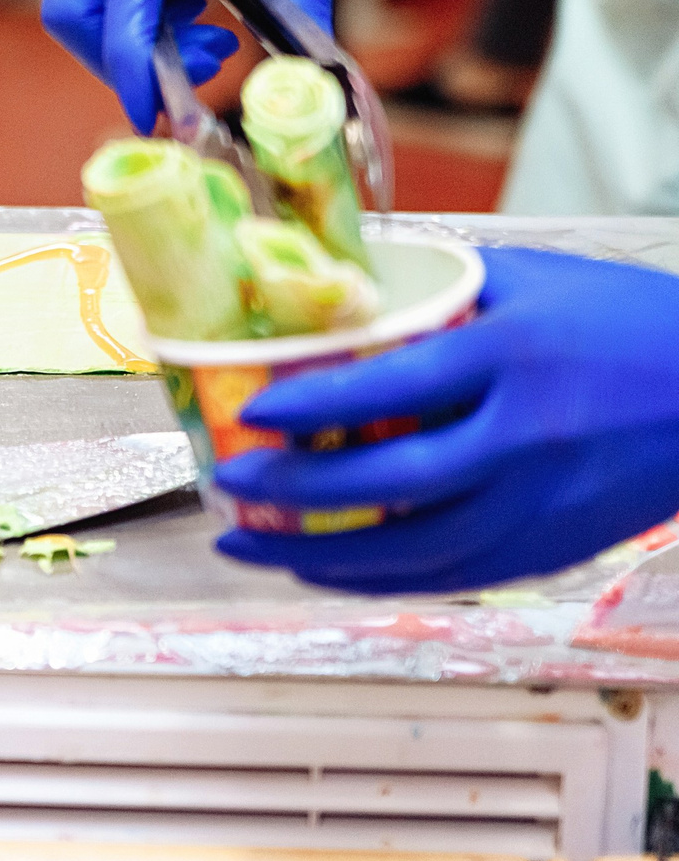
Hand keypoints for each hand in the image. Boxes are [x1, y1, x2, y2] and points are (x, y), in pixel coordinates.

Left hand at [214, 247, 678, 592]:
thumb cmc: (633, 325)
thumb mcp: (540, 281)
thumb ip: (446, 288)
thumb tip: (347, 289)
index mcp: (516, 358)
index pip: (396, 385)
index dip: (313, 404)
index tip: (250, 409)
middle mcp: (525, 439)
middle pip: (390, 479)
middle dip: (294, 489)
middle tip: (227, 481)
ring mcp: (539, 504)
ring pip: (409, 549)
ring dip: (316, 555)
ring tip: (245, 543)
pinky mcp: (549, 549)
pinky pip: (445, 576)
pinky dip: (372, 579)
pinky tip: (318, 569)